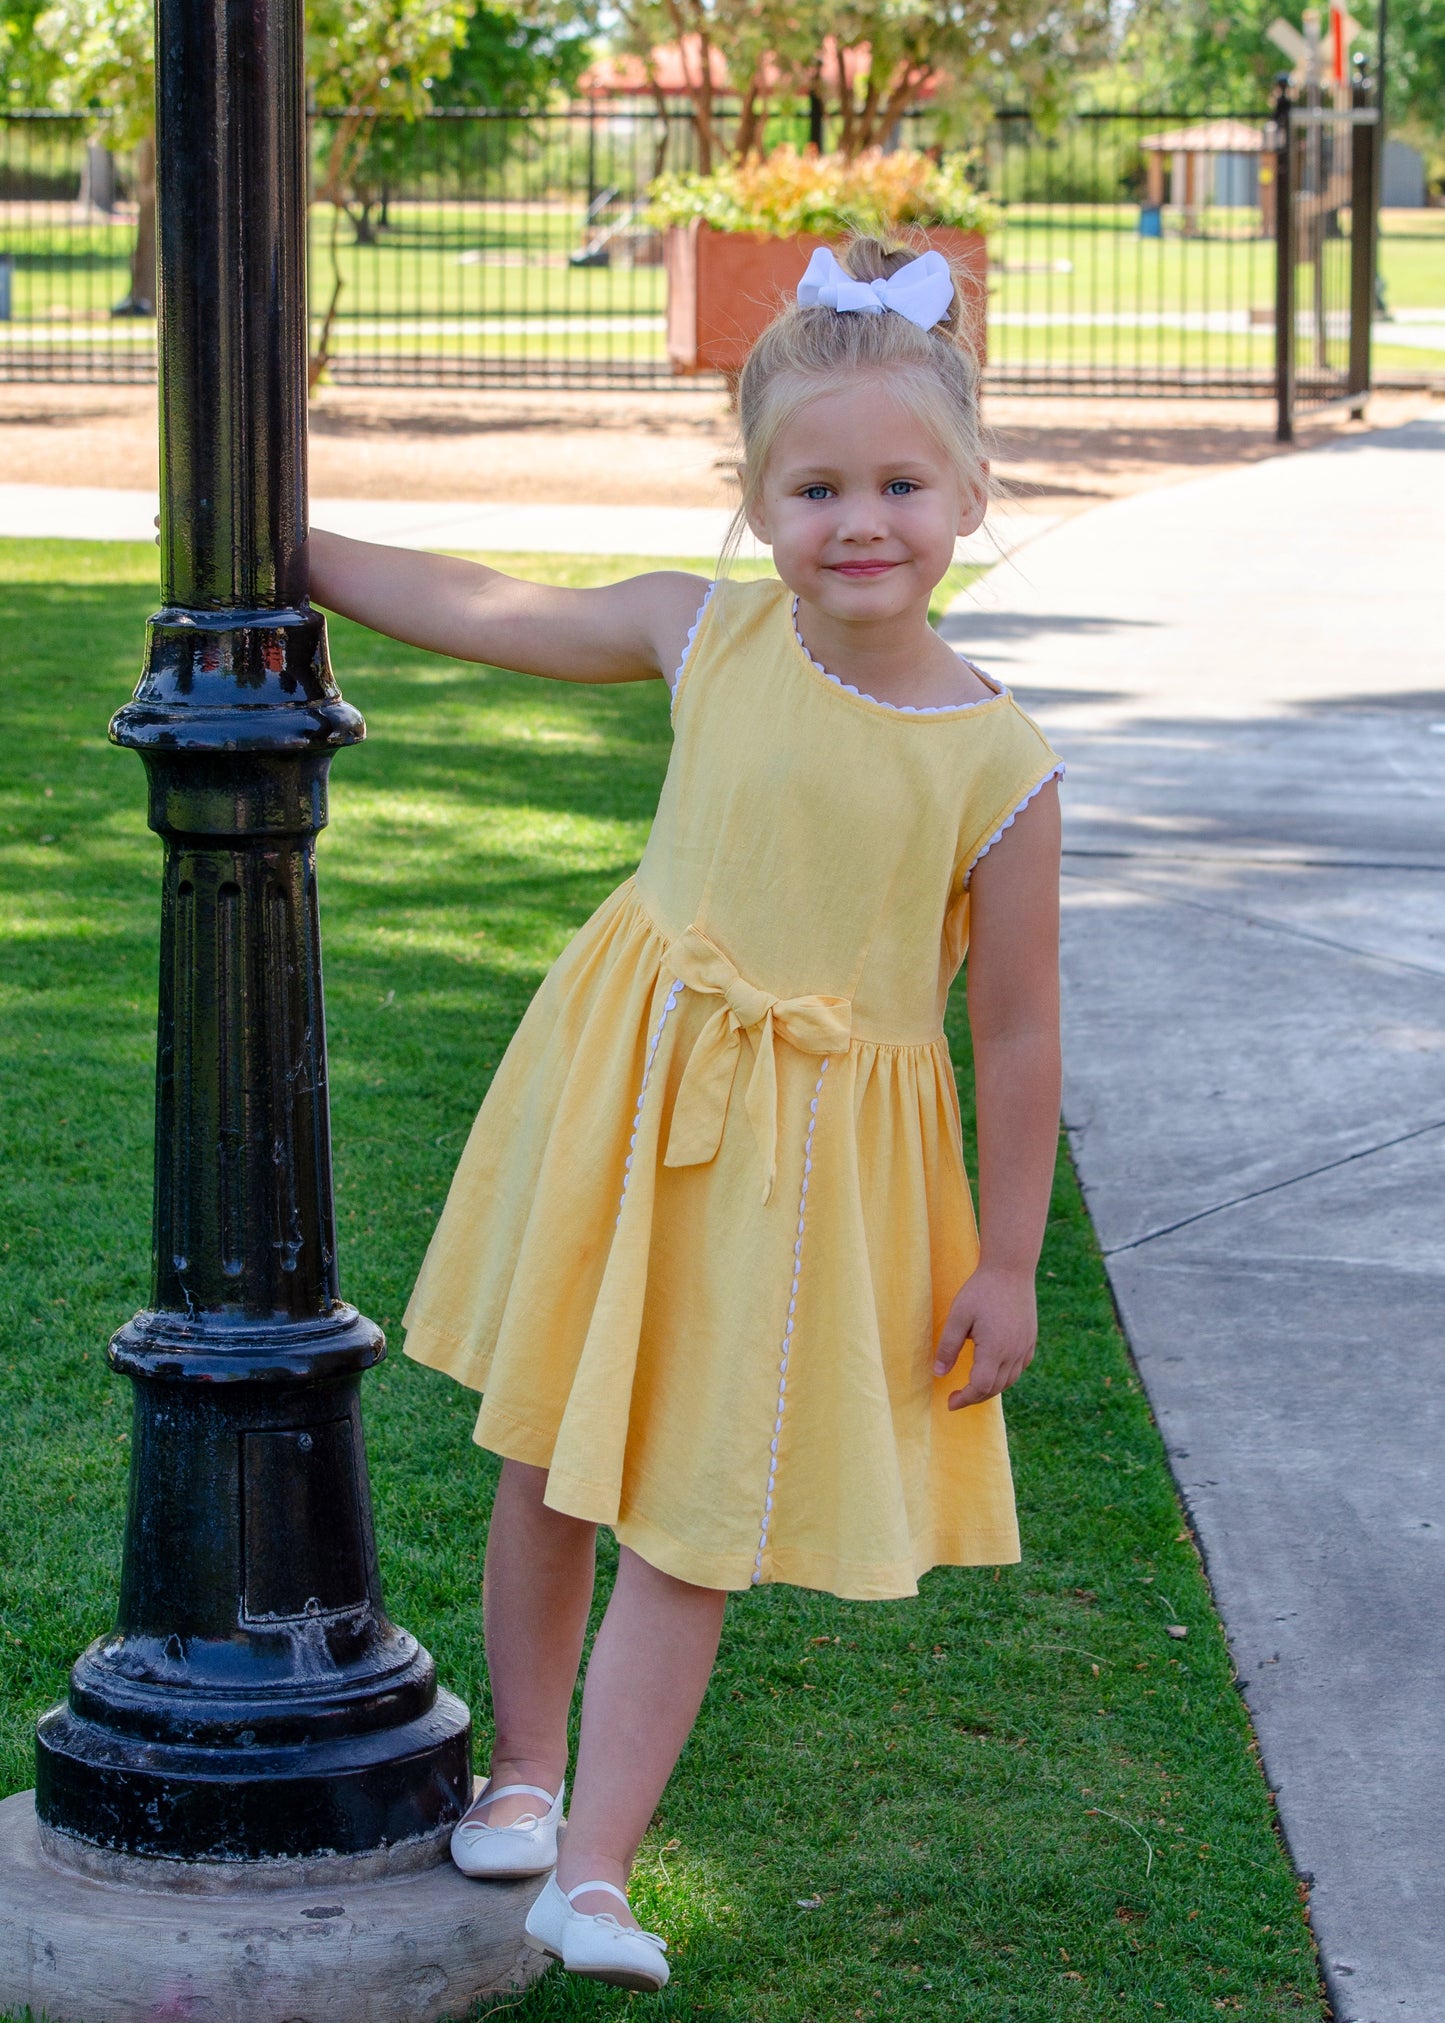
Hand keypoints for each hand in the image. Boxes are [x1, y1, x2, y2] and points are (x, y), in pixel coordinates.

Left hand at [932, 1266, 1036, 1410]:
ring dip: (991, 1388)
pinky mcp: (1030, 1339)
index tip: (950, 1402)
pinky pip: (1020, 1367)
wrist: (1010, 1269)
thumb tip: (939, 1374)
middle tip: (957, 1398)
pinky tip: (995, 1371)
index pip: (980, 1387)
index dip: (965, 1399)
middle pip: (996, 1388)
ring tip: (973, 1387)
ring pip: (1010, 1380)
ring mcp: (1025, 1346)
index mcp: (995, 1350)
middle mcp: (1014, 1353)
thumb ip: (948, 1347)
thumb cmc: (981, 1290)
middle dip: (975, 1397)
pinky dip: (1006, 1376)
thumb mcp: (958, 1317)